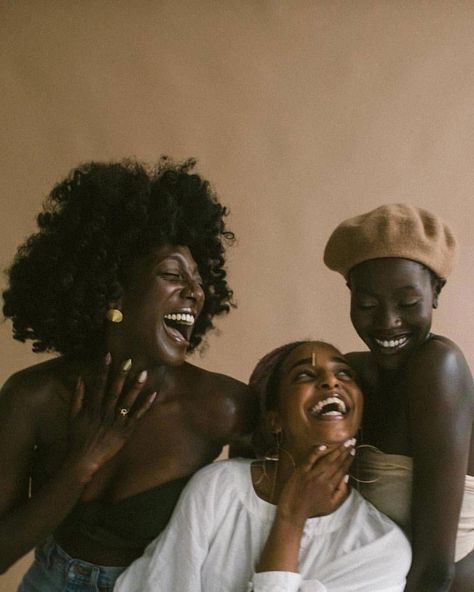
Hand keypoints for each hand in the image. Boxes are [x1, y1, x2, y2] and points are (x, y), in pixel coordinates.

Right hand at [67, 354, 155, 481]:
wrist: (83, 460)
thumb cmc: (77, 438)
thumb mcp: (72, 416)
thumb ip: (77, 397)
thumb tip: (80, 378)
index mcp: (93, 408)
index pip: (99, 384)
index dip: (103, 369)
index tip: (108, 355)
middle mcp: (105, 413)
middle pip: (115, 390)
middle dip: (121, 374)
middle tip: (129, 359)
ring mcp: (117, 422)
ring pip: (128, 401)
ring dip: (136, 386)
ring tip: (144, 373)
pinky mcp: (126, 431)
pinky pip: (137, 416)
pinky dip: (145, 405)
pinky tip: (154, 394)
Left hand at [276, 442, 353, 527]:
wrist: (294, 510)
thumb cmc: (312, 508)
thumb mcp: (331, 505)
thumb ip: (341, 492)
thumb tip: (346, 477)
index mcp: (330, 486)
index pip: (342, 470)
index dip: (348, 460)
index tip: (353, 451)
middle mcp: (323, 478)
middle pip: (336, 462)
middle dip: (345, 451)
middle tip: (352, 441)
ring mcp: (311, 474)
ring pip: (326, 459)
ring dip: (336, 450)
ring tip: (343, 442)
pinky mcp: (301, 471)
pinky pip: (310, 459)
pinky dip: (317, 452)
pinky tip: (324, 445)